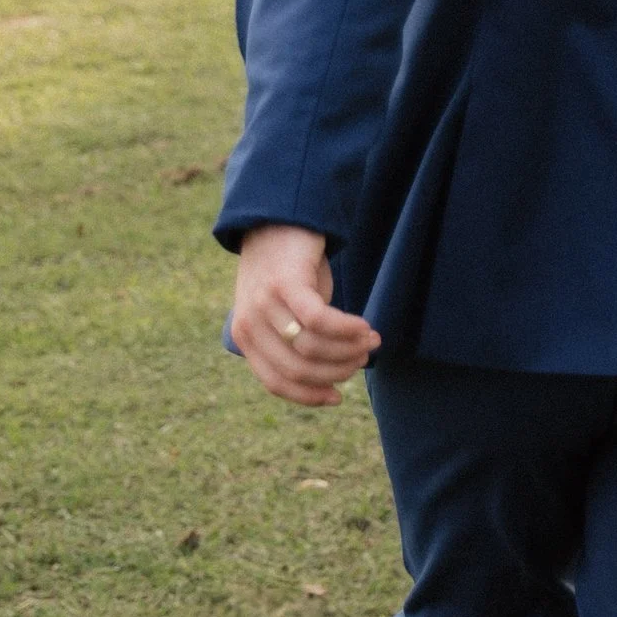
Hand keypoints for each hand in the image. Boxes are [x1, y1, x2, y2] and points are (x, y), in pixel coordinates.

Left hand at [230, 225, 379, 406]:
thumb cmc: (289, 270)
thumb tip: (332, 373)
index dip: (310, 395)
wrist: (276, 219)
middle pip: (297, 367)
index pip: (276, 382)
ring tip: (370, 342)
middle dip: (337, 371)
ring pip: (311, 347)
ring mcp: (265, 303)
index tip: (338, 397)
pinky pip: (320, 320)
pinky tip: (365, 328)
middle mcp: (250, 322)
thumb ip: (298, 341)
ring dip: (347, 350)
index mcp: (246, 337)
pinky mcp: (286, 282)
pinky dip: (346, 329)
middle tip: (363, 359)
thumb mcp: (285, 311)